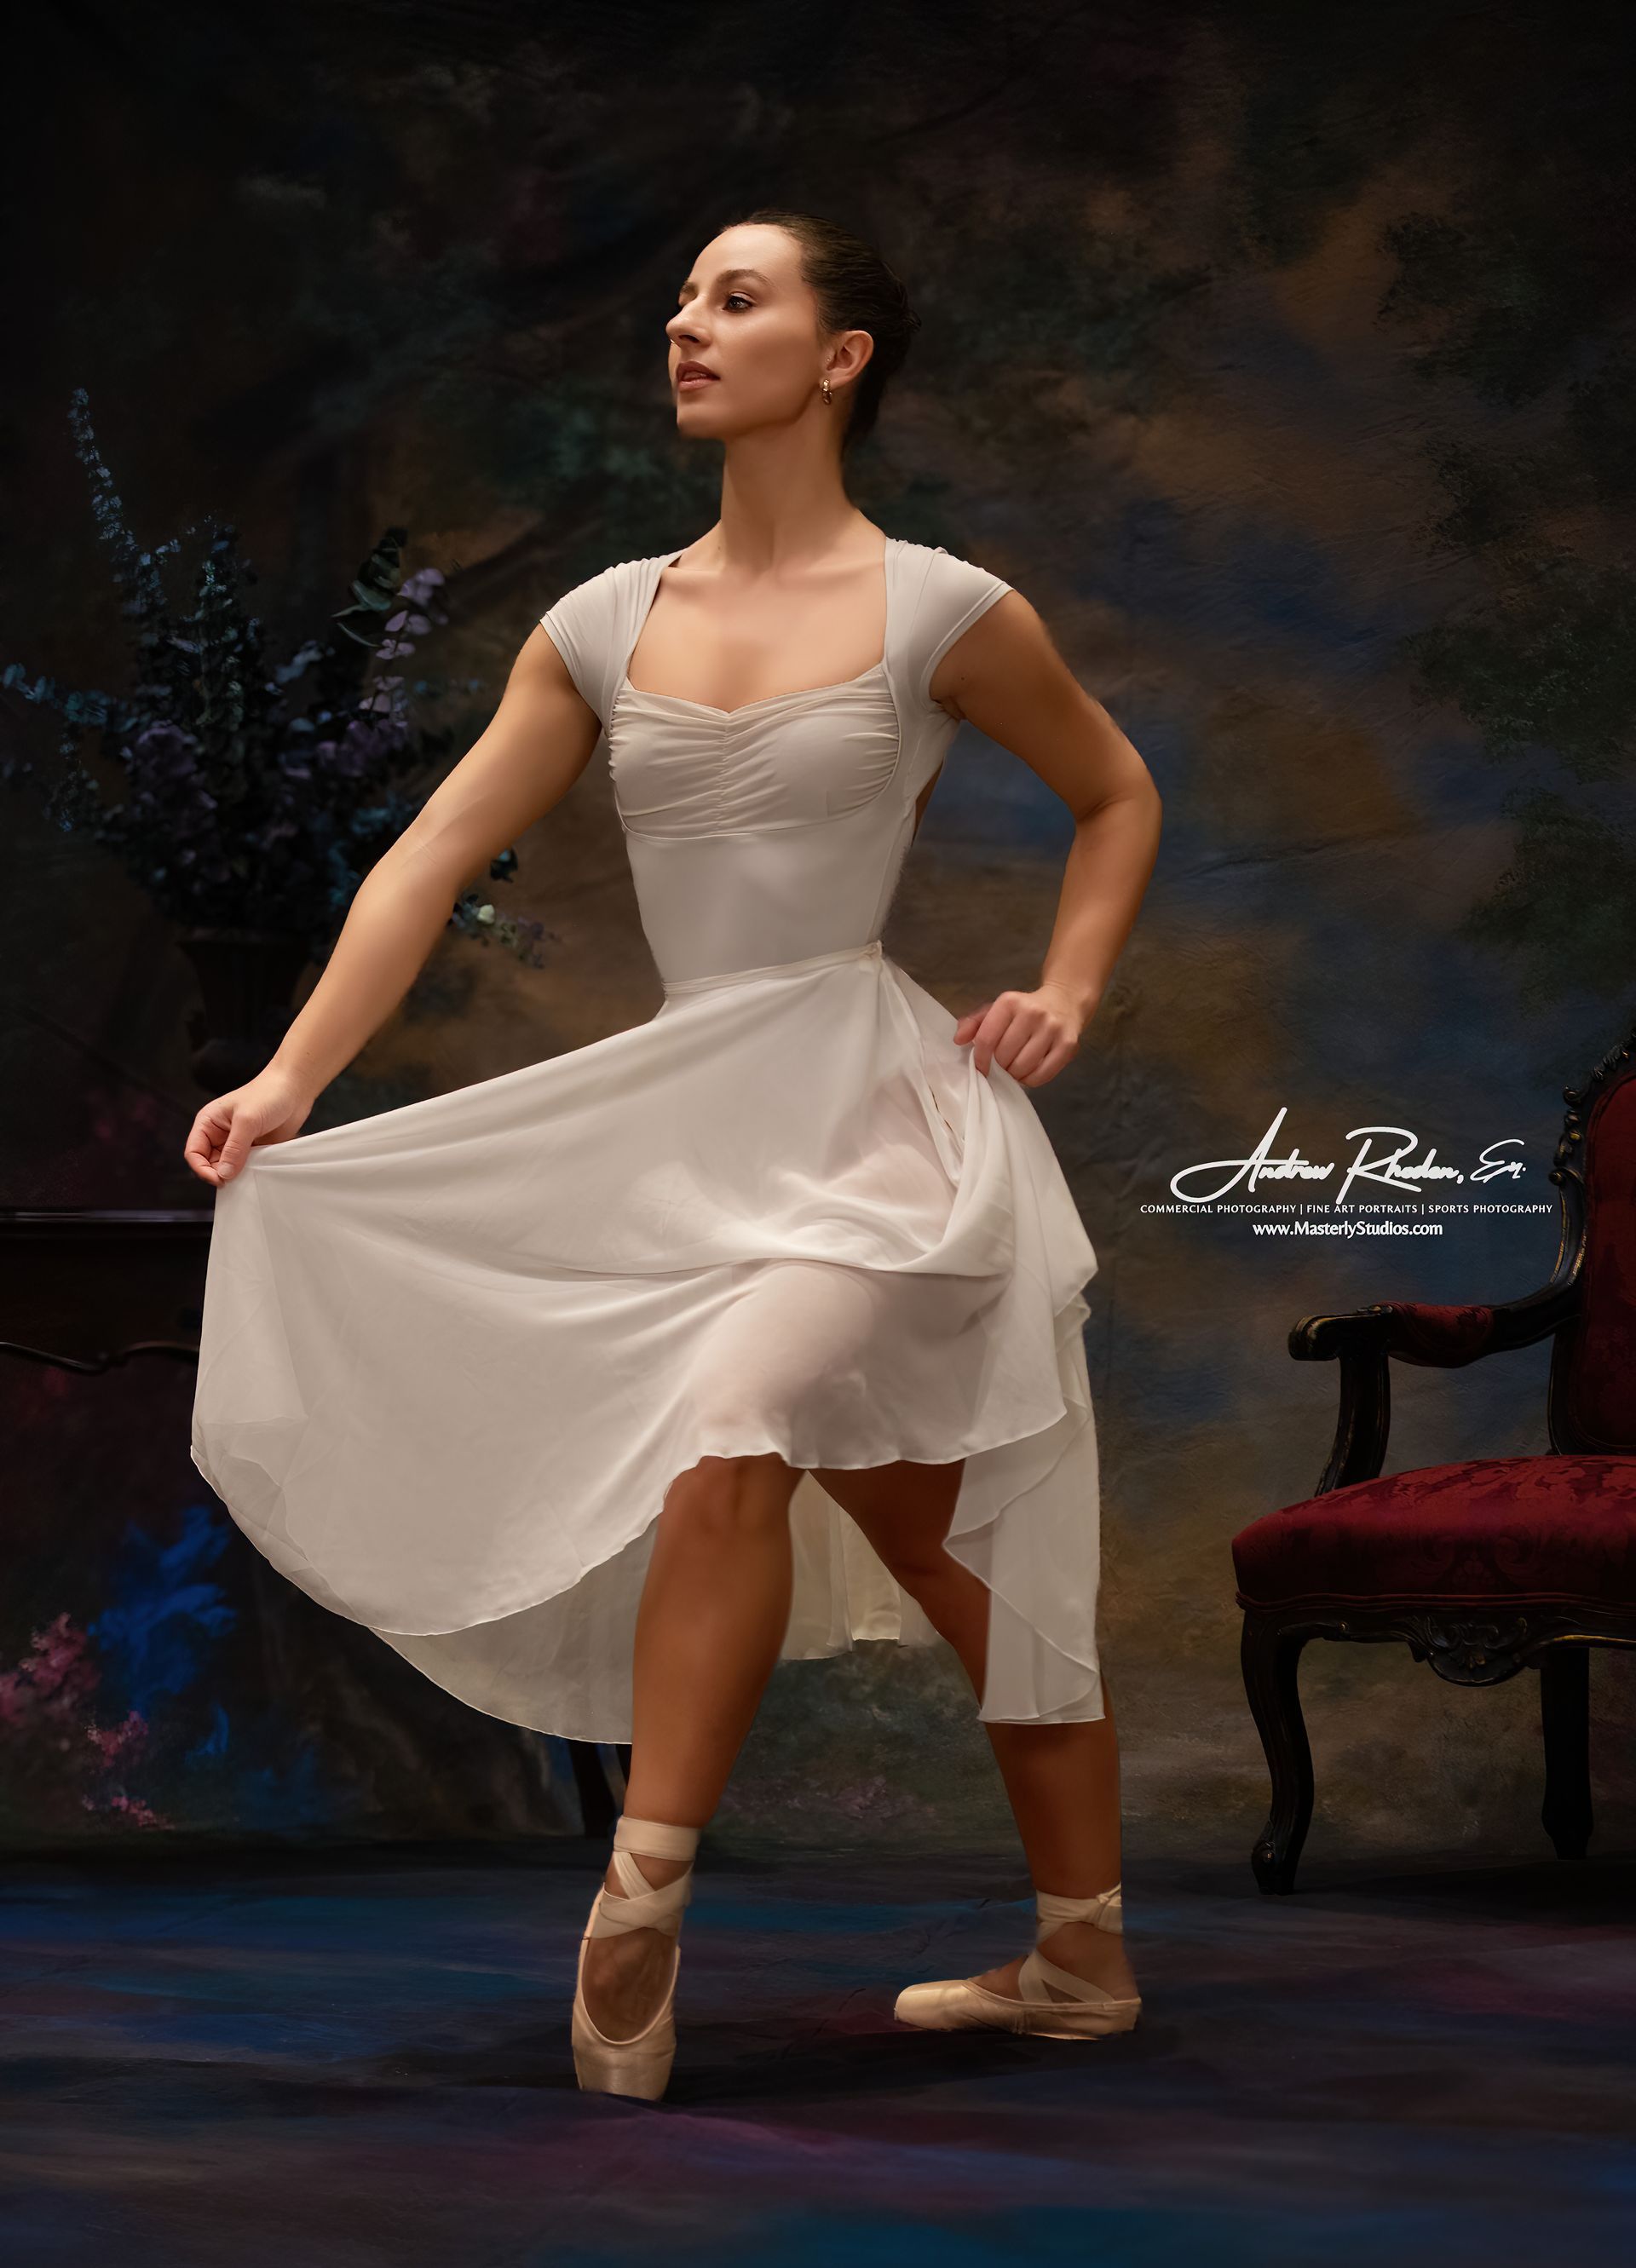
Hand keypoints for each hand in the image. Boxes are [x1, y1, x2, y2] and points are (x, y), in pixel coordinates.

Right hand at [183, 1066, 316, 1186]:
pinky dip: (249, 1172)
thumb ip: (234, 1149)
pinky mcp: (252, 1148)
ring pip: (226, 1167)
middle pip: (208, 1163)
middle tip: (235, 1181)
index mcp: (208, 1122)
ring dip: (235, 1175)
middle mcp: (218, 1134)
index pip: (193, 1152)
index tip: (218, 1179)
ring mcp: (235, 1142)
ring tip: (248, 1174)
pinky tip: (258, 1171)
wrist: (295, 1089)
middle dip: (219, 1173)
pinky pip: (244, 1167)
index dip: (201, 1168)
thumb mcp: (247, 1121)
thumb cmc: (268, 1094)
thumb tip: (224, 1174)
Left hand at [953, 982, 1091, 1088]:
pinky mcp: (1068, 1045)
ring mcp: (1052, 1029)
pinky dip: (1031, 1080)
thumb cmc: (1024, 1010)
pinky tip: (1029, 1072)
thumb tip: (959, 1040)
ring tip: (1014, 1068)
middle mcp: (1032, 1013)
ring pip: (1022, 1067)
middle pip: (1004, 1056)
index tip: (981, 1067)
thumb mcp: (996, 1009)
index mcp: (1010, 1002)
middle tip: (1002, 1064)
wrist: (1064, 1001)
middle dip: (999, 1066)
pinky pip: (1042, 1075)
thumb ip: (974, 1023)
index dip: (980, 1059)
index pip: (987, 1039)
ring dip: (1014, 1075)